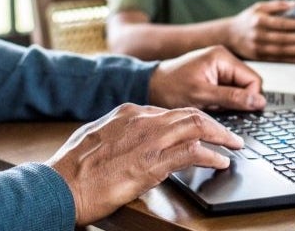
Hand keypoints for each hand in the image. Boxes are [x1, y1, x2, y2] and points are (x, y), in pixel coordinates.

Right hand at [46, 103, 241, 224]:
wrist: (61, 184)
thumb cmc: (72, 167)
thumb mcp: (95, 137)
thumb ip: (116, 132)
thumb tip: (127, 139)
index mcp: (127, 112)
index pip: (170, 111)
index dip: (190, 121)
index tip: (201, 130)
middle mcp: (141, 119)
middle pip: (189, 114)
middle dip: (213, 124)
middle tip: (229, 135)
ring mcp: (148, 139)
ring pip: (196, 126)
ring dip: (220, 135)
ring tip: (233, 145)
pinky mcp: (152, 162)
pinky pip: (192, 153)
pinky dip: (211, 155)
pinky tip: (221, 161)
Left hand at [148, 45, 264, 111]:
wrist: (149, 87)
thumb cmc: (170, 88)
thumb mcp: (202, 96)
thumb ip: (233, 98)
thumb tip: (259, 102)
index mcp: (223, 57)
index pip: (254, 80)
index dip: (250, 99)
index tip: (238, 111)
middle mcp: (223, 59)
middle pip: (248, 85)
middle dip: (237, 101)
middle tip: (217, 107)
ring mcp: (219, 68)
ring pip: (239, 91)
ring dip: (228, 103)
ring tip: (209, 104)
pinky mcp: (214, 77)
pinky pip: (229, 92)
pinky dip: (221, 102)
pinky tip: (208, 104)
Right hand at [226, 0, 294, 61]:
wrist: (229, 35)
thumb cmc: (247, 20)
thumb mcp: (259, 7)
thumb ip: (277, 4)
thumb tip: (294, 4)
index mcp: (259, 20)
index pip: (281, 23)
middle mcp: (258, 35)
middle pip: (283, 38)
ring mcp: (258, 48)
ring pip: (281, 51)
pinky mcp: (258, 57)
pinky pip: (277, 60)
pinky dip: (291, 60)